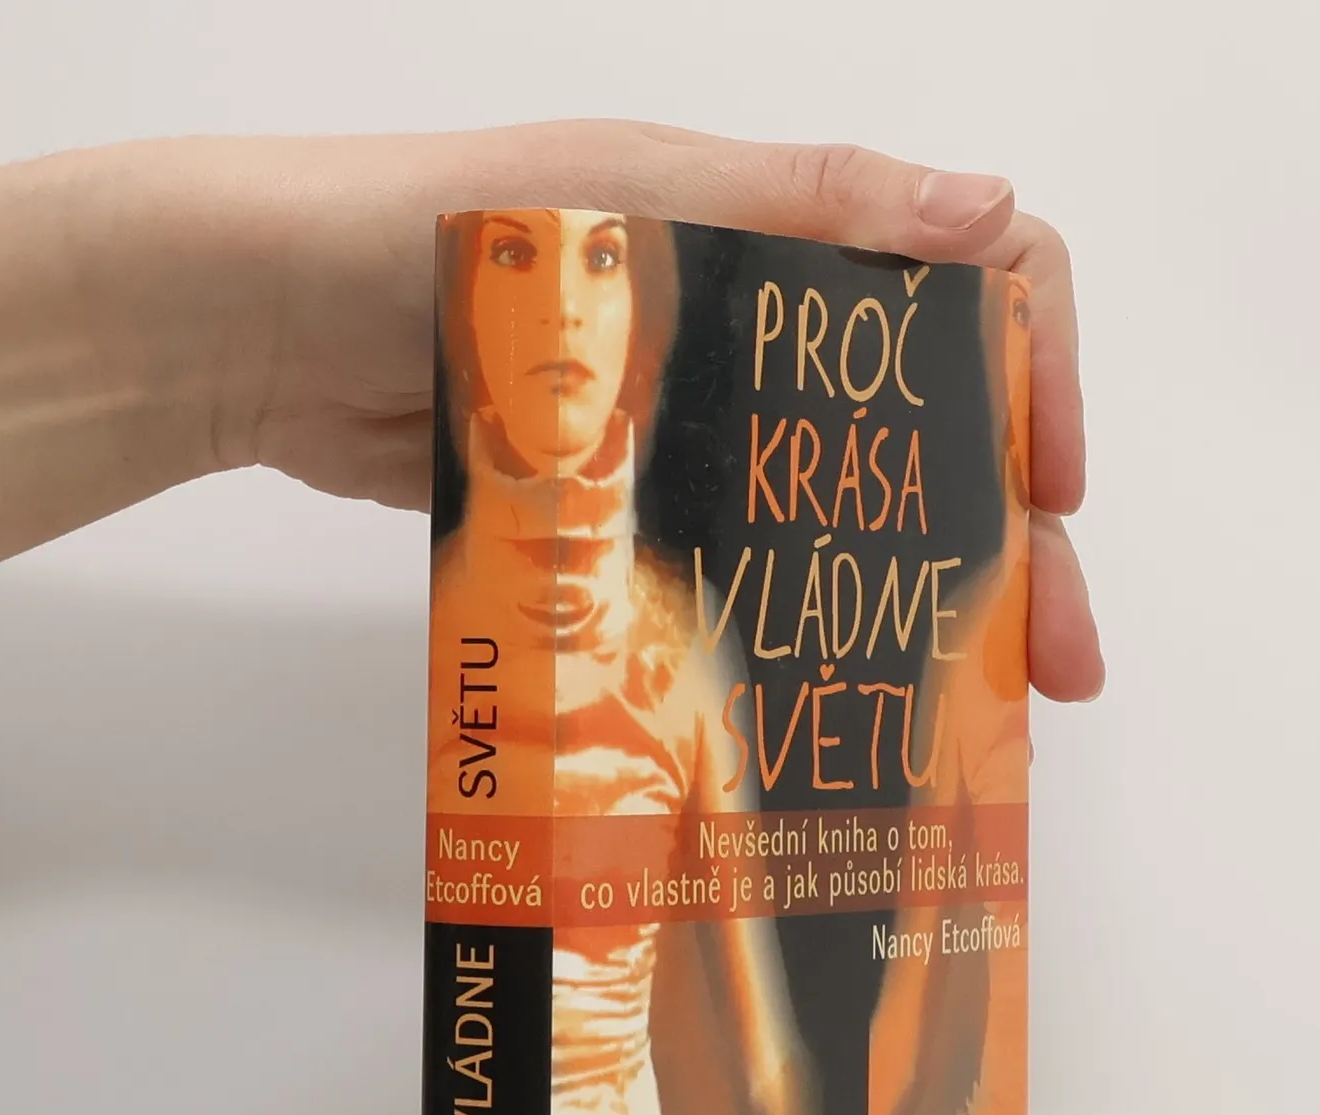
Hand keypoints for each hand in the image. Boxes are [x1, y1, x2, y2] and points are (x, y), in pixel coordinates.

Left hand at [100, 123, 1100, 699]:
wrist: (260, 325)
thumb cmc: (428, 228)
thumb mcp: (625, 194)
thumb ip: (798, 203)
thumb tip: (991, 208)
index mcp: (779, 235)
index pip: (972, 284)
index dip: (1040, 376)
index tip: (1059, 490)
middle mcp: (760, 331)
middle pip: (932, 436)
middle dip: (1009, 547)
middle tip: (1049, 667)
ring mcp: (696, 426)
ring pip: (850, 518)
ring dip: (922, 610)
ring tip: (969, 716)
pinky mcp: (630, 504)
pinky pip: (750, 567)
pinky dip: (808, 629)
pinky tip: (840, 705)